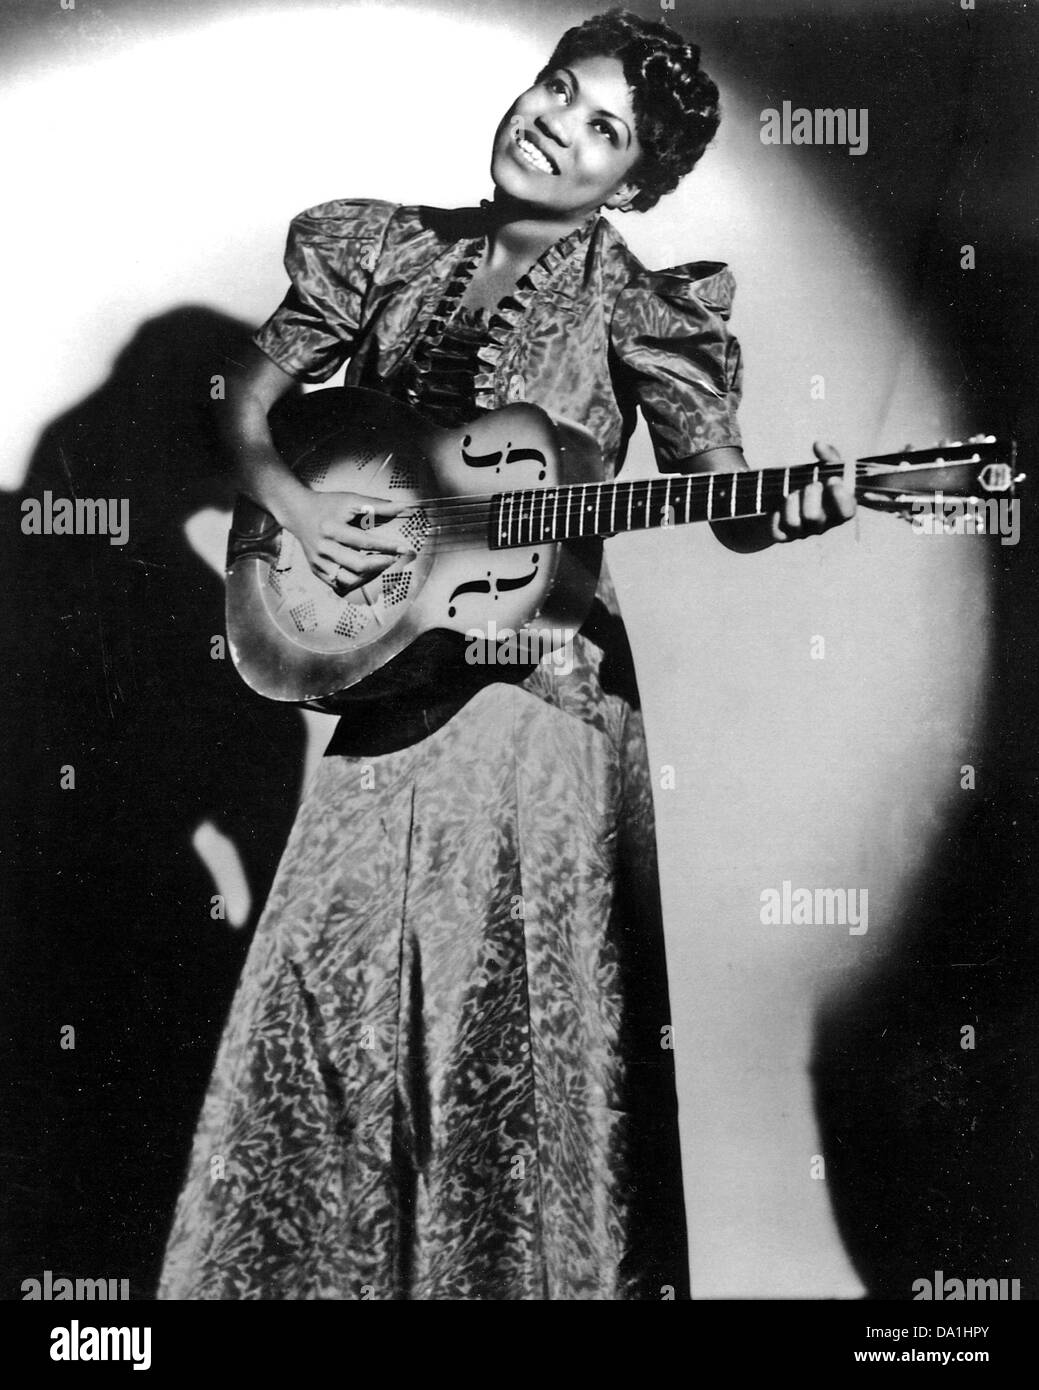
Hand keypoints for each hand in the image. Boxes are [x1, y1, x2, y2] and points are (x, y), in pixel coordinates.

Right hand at [285, 489, 412, 592]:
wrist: (298, 512)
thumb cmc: (327, 505)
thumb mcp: (351, 500)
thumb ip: (377, 505)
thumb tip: (403, 507)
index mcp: (331, 528)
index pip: (364, 542)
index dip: (386, 546)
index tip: (403, 548)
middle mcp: (323, 548)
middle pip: (358, 565)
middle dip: (381, 564)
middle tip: (394, 559)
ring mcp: (318, 562)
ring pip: (349, 580)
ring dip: (370, 576)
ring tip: (380, 565)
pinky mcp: (316, 570)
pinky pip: (339, 585)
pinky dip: (355, 582)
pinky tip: (365, 573)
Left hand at [770, 442, 855, 542]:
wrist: (790, 498)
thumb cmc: (815, 482)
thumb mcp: (825, 468)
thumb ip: (827, 456)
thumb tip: (818, 444)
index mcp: (839, 509)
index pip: (847, 512)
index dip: (841, 498)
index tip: (832, 479)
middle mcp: (823, 524)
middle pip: (814, 516)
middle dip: (809, 495)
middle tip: (810, 484)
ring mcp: (803, 532)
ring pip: (794, 523)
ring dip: (791, 502)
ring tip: (791, 492)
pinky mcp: (785, 535)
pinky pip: (777, 531)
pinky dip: (776, 515)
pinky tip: (779, 505)